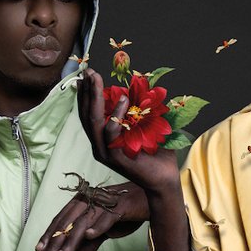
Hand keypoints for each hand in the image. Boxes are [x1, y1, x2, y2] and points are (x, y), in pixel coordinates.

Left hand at [36, 180, 149, 250]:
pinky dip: (99, 225)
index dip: (50, 234)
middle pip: (69, 221)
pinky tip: (90, 236)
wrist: (152, 198)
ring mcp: (106, 202)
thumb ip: (87, 246)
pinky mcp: (122, 205)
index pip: (62, 219)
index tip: (39, 250)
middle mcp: (91, 199)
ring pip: (84, 221)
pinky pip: (108, 216)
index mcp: (84, 202)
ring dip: (71, 240)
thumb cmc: (126, 213)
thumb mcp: (103, 232)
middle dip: (56, 242)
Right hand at [77, 69, 180, 193]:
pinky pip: (111, 134)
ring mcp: (106, 153)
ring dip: (95, 98)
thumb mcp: (142, 126)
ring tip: (96, 79)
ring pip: (95, 122)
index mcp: (102, 138)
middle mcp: (100, 146)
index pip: (88, 113)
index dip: (86, 93)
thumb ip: (133, 110)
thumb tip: (131, 87)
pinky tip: (123, 99)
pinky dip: (116, 115)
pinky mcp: (116, 159)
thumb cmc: (155, 151)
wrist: (165, 178)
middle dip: (87, 91)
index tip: (87, 74)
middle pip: (87, 115)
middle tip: (88, 71)